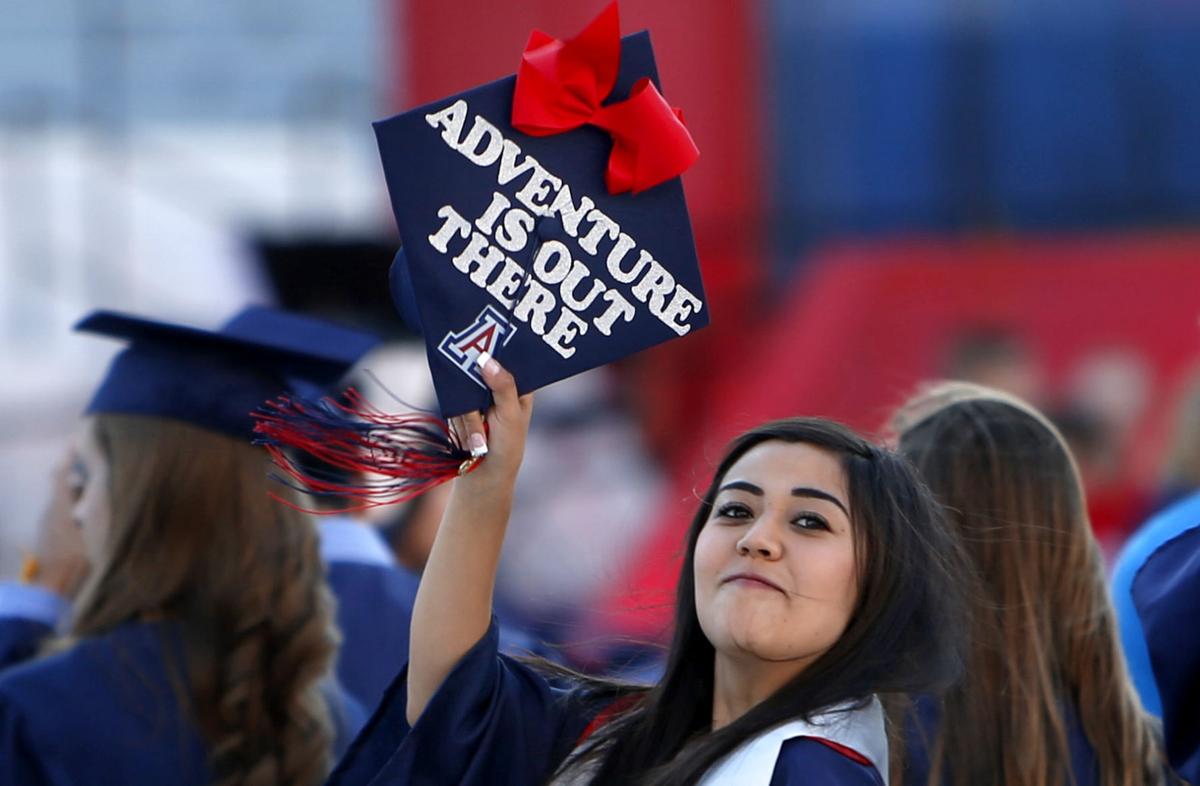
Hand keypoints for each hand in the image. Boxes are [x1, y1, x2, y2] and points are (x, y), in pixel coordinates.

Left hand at [31, 454, 89, 597]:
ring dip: (78, 497)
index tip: (75, 442)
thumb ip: (98, 510)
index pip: (60, 476)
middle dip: (79, 479)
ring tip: (98, 498)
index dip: (67, 458)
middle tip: (98, 473)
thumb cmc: (75, 561)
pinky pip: (62, 515)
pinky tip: (89, 520)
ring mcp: (46, 526)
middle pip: (63, 489)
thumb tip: (104, 488)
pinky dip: (75, 510)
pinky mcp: (48, 537)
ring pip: (63, 503)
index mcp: (59, 509)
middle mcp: (49, 513)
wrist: (52, 589)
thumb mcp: (92, 534)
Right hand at [449, 352, 532, 491]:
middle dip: (475, 389)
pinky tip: (468, 439)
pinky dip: (458, 422)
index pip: (508, 359)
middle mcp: (497, 388)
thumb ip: (502, 387)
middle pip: (479, 371)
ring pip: (462, 389)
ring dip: (468, 416)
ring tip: (481, 439)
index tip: (483, 344)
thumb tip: (487, 360)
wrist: (482, 476)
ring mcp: (476, 397)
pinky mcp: (459, 407)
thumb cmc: (507, 446)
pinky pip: (452, 404)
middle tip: (479, 404)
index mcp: (518, 386)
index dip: (496, 349)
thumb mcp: (510, 415)